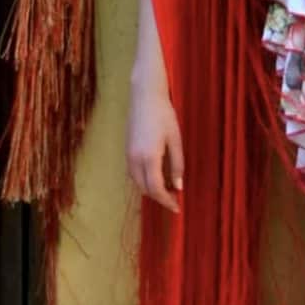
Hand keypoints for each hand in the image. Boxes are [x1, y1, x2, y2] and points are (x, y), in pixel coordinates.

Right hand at [126, 76, 183, 212]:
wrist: (144, 97)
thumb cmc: (164, 115)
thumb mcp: (175, 140)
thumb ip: (177, 164)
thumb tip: (178, 186)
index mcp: (149, 158)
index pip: (156, 189)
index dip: (167, 201)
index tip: (177, 208)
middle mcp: (135, 160)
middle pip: (145, 189)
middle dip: (159, 198)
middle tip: (175, 199)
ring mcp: (128, 155)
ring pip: (137, 183)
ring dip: (151, 190)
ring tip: (167, 189)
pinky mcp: (126, 150)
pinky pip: (133, 174)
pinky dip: (143, 181)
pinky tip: (155, 177)